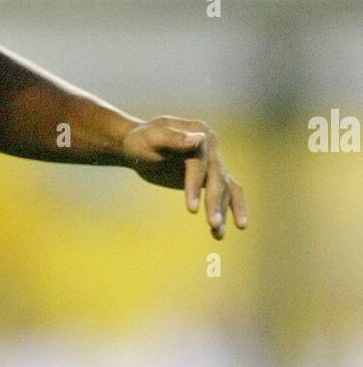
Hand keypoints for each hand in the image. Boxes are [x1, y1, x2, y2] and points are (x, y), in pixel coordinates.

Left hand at [121, 116, 246, 239]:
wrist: (139, 146)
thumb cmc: (141, 141)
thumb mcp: (151, 138)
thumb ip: (173, 138)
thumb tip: (198, 139)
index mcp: (200, 132)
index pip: (200, 163)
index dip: (196, 185)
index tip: (191, 209)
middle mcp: (212, 147)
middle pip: (217, 177)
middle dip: (215, 202)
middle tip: (213, 224)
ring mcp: (214, 162)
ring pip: (226, 188)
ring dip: (224, 211)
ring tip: (217, 234)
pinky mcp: (211, 176)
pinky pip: (226, 193)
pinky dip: (228, 211)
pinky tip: (220, 232)